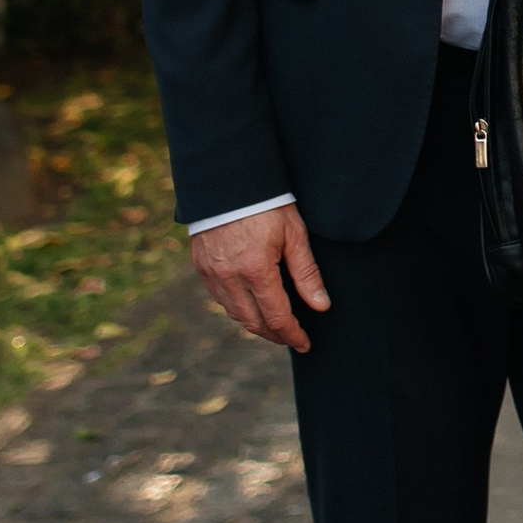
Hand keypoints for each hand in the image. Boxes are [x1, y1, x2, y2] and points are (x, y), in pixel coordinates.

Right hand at [189, 204, 329, 353]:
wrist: (228, 180)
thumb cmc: (268, 203)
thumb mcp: (294, 234)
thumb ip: (307, 273)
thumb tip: (321, 306)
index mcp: (255, 271)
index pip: (276, 318)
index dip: (292, 334)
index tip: (305, 343)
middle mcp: (229, 278)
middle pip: (253, 322)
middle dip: (275, 335)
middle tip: (292, 338)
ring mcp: (212, 274)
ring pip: (235, 313)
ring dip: (256, 324)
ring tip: (275, 325)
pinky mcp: (201, 266)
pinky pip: (220, 298)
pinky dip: (238, 308)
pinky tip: (251, 305)